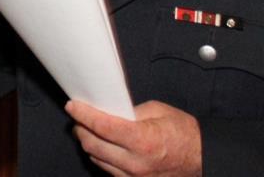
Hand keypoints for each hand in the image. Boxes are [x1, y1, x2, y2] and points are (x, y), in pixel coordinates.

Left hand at [66, 99, 201, 175]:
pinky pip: (108, 170)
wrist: (203, 158)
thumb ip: (129, 111)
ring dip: (88, 143)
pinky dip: (100, 156)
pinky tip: (101, 145)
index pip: (102, 126)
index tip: (72, 105)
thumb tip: (106, 109)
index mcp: (142, 140)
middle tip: (77, 117)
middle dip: (80, 128)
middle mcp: (136, 163)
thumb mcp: (156, 111)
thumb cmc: (182, 132)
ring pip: (97, 159)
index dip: (83, 114)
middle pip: (93, 145)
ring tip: (86, 129)